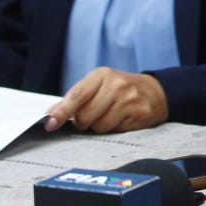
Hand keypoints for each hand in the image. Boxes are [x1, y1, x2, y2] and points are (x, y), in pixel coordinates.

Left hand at [44, 67, 168, 132]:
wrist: (155, 91)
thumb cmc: (119, 90)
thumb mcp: (98, 86)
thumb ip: (75, 98)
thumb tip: (50, 114)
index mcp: (101, 75)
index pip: (76, 95)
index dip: (61, 112)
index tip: (50, 123)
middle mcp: (117, 84)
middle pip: (85, 115)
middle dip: (83, 121)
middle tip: (91, 116)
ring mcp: (129, 99)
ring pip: (99, 126)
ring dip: (99, 126)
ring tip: (108, 116)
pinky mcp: (140, 113)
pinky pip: (115, 130)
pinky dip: (113, 128)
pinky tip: (120, 119)